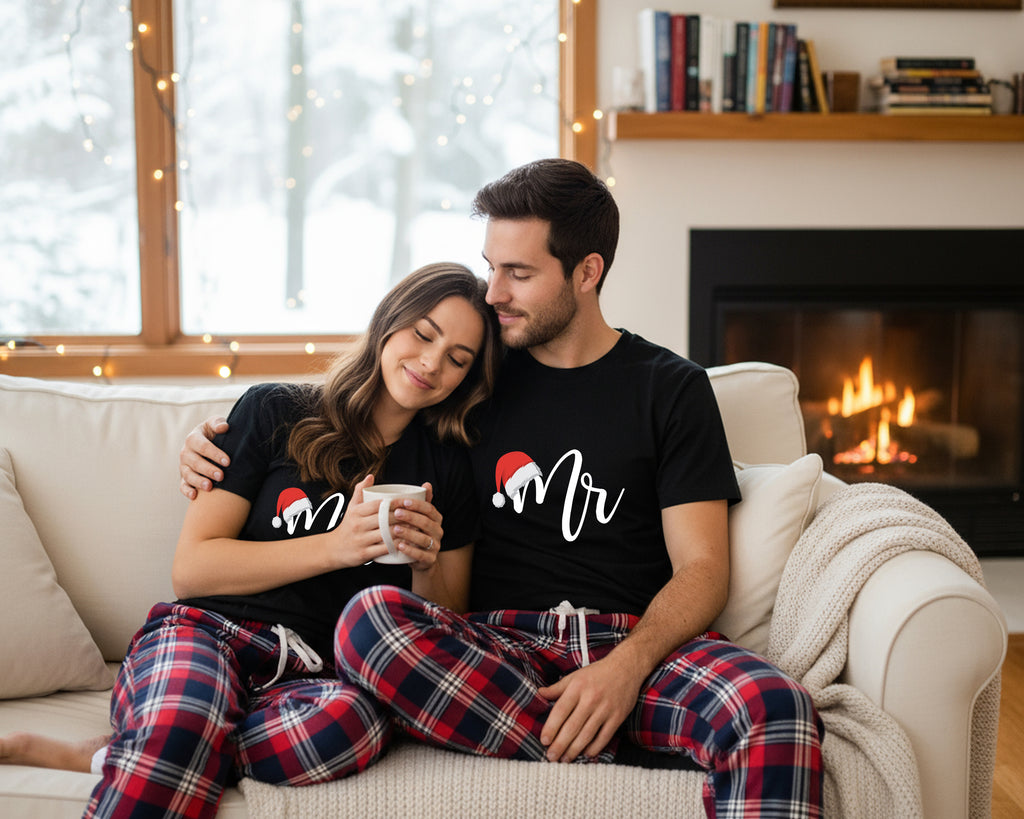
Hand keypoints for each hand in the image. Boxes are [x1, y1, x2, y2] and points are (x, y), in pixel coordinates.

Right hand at [179, 416, 229, 498]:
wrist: (208, 442)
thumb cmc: (214, 433)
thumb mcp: (214, 424)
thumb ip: (218, 423)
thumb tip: (223, 427)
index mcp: (193, 438)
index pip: (202, 446)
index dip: (215, 454)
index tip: (227, 461)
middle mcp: (186, 452)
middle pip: (195, 462)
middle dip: (208, 470)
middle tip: (221, 476)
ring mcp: (184, 466)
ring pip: (188, 475)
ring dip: (198, 481)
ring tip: (209, 487)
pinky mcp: (184, 478)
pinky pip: (183, 485)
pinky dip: (187, 491)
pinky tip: (194, 496)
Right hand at [325, 478, 442, 568]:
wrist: (333, 549)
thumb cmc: (347, 526)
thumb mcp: (351, 507)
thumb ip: (360, 491)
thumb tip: (371, 476)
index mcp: (356, 512)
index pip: (379, 504)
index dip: (395, 502)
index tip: (408, 501)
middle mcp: (358, 525)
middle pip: (384, 518)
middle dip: (402, 516)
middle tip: (416, 515)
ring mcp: (361, 540)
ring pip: (386, 534)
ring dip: (402, 531)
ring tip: (414, 528)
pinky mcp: (363, 554)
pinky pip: (383, 549)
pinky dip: (396, 546)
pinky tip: (406, 542)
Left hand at [389, 483, 444, 571]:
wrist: (421, 560)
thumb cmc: (416, 533)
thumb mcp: (420, 518)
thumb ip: (422, 502)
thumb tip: (427, 484)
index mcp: (436, 519)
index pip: (429, 509)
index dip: (417, 505)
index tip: (403, 501)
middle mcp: (438, 532)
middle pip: (426, 523)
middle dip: (411, 517)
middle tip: (396, 513)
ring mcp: (435, 546)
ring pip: (424, 538)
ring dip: (409, 533)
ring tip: (395, 529)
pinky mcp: (429, 560)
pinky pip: (421, 555)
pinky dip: (410, 550)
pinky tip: (399, 545)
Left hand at [537, 656, 643, 762]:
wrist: (626, 668)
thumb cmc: (597, 673)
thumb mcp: (575, 676)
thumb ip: (557, 688)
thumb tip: (539, 694)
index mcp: (577, 687)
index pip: (561, 710)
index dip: (551, 727)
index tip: (544, 741)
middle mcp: (590, 698)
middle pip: (572, 726)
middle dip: (560, 744)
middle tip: (551, 757)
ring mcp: (605, 709)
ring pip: (587, 735)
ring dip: (574, 750)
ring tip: (565, 759)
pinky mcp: (617, 717)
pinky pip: (604, 737)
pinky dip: (594, 748)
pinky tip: (585, 754)